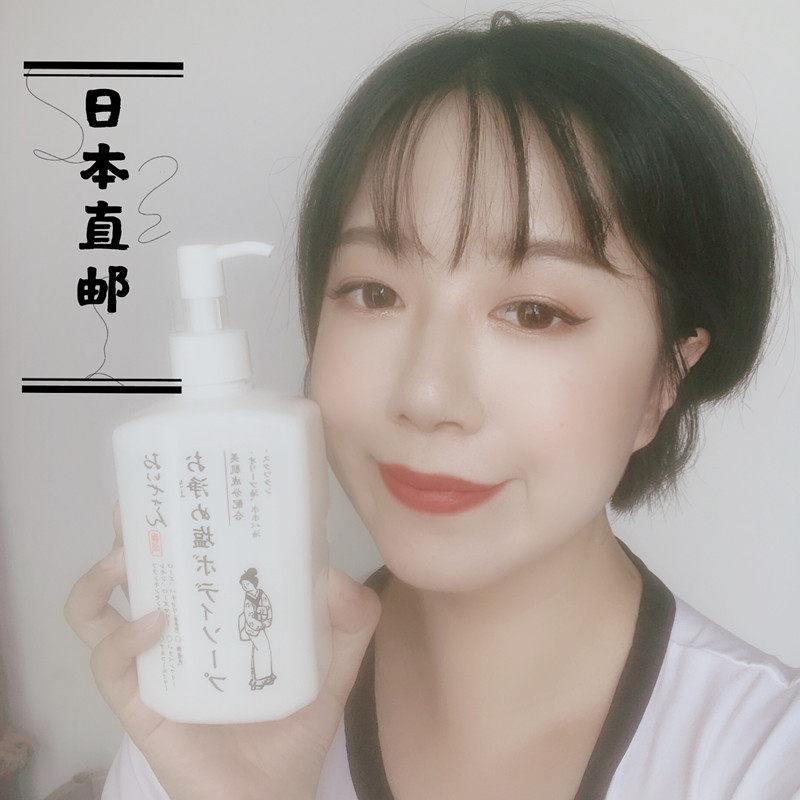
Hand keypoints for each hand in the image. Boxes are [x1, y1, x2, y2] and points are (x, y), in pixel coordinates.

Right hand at [64, 502, 381, 799]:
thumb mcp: (334, 661)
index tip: (184, 481)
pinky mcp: (139, 706)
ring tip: (127, 555)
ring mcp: (153, 667)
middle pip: (136, 570)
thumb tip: (333, 575)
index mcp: (215, 611)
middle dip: (130, 533)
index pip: (187, 554)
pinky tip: (155, 622)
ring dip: (102, 578)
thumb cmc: (295, 723)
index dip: (178, 517)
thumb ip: (351, 618)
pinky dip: (122, 638)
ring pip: (97, 613)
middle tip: (139, 505)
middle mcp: (176, 631)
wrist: (274, 794)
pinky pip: (110, 667)